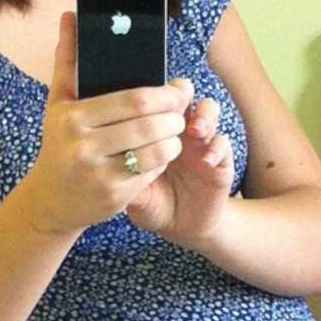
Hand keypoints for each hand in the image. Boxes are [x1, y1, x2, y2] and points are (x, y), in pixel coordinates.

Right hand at [22, 12, 192, 236]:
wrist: (48, 201)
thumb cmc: (58, 144)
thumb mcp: (59, 103)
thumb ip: (68, 59)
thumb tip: (70, 15)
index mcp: (73, 117)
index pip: (134, 99)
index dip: (167, 94)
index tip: (179, 91)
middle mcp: (82, 146)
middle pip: (150, 123)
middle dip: (175, 116)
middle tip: (180, 113)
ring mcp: (98, 174)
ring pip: (157, 149)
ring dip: (174, 140)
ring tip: (172, 133)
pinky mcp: (112, 197)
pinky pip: (152, 172)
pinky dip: (162, 162)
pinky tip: (157, 156)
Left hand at [125, 89, 235, 246]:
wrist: (177, 226)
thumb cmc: (150, 202)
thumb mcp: (129, 190)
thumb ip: (118, 173)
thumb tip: (96, 160)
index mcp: (154, 130)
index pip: (154, 99)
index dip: (152, 95)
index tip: (142, 100)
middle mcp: (179, 130)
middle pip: (184, 95)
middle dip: (179, 95)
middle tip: (173, 105)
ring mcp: (201, 143)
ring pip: (209, 112)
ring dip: (203, 115)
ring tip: (194, 129)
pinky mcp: (220, 162)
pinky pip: (224, 146)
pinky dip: (217, 148)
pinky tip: (206, 158)